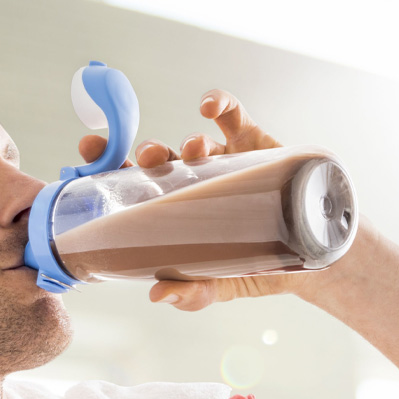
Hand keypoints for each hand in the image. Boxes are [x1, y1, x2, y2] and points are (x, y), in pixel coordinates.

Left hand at [77, 89, 325, 309]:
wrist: (310, 254)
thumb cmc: (253, 266)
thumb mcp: (218, 285)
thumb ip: (192, 293)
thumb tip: (158, 295)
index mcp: (171, 209)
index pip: (130, 184)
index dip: (107, 165)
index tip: (88, 150)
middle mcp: (190, 180)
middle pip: (158, 159)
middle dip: (147, 152)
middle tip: (147, 158)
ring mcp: (221, 160)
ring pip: (193, 141)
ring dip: (186, 142)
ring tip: (191, 151)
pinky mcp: (252, 143)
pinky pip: (233, 114)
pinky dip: (219, 103)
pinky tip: (209, 107)